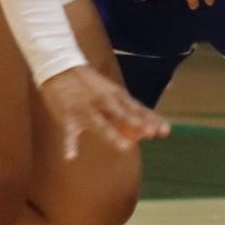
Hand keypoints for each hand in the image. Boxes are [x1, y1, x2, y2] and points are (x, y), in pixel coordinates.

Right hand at [40, 65, 169, 161]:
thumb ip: (127, 112)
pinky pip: (69, 133)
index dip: (150, 120)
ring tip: (125, 147)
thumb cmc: (89, 84)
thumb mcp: (110, 93)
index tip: (165, 131)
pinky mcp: (68, 115)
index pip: (136, 109)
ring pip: (100, 123)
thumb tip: (146, 132)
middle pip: (122, 114)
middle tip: (150, 133)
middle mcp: (103, 102)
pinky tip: (70, 157)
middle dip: (136, 123)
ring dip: (112, 134)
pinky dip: (69, 145)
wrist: (59, 67)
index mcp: (115, 96)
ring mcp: (86, 109)